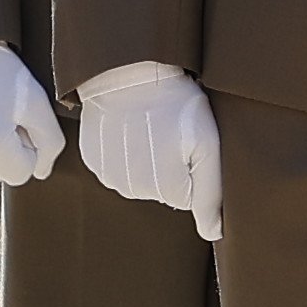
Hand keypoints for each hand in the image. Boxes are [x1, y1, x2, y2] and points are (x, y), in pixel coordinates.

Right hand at [76, 62, 221, 238]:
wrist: (130, 71)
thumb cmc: (176, 104)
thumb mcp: (207, 143)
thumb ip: (211, 194)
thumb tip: (214, 235)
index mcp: (167, 190)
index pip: (188, 197)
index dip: (193, 167)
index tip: (189, 142)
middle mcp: (134, 191)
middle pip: (162, 189)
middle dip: (170, 164)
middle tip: (170, 131)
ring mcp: (110, 176)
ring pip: (138, 179)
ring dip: (146, 157)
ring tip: (150, 126)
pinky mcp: (92, 160)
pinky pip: (115, 166)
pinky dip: (123, 149)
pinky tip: (129, 127)